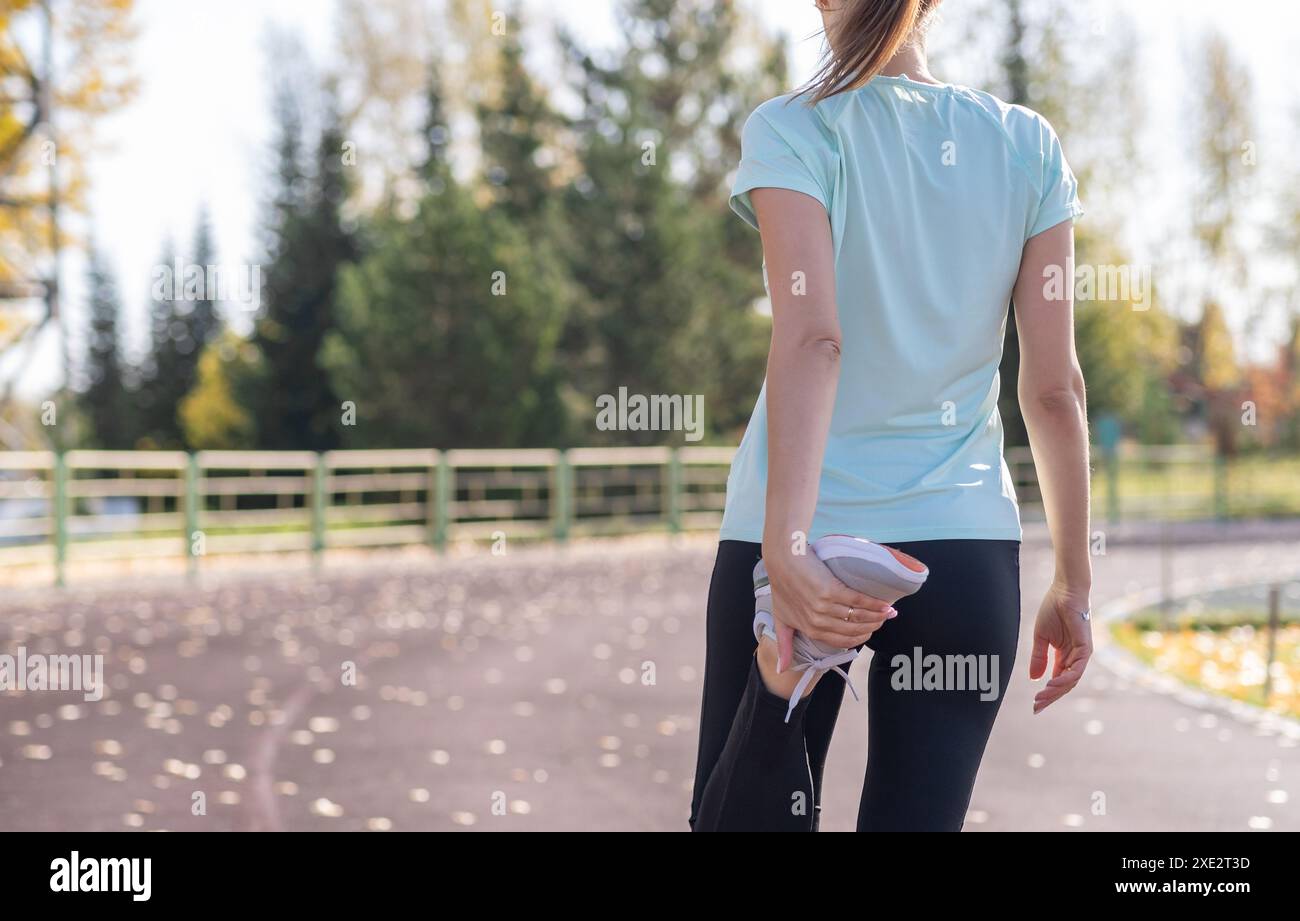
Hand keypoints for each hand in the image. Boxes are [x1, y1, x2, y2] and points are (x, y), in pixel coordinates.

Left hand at [763, 548, 895, 671]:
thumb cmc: (781, 586)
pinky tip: (885, 604)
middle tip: (884, 620)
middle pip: (853, 630)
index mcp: (809, 630)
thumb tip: (781, 671)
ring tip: (888, 612)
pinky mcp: (830, 590)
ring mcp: (824, 607)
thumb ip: (785, 645)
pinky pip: (858, 601)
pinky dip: (874, 603)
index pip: (841, 642)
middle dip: (872, 627)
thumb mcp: (780, 619)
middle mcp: (818, 622)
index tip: (871, 632)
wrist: (781, 558)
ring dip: (877, 616)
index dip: (860, 638)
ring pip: (858, 616)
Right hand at [1029, 581, 1092, 713]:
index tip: (1034, 705)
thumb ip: (1038, 658)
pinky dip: (1065, 679)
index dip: (1046, 694)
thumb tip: (1033, 678)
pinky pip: (1077, 670)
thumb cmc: (1053, 610)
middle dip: (1050, 697)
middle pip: (1064, 684)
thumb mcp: (1040, 638)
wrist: (1064, 592)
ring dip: (1056, 691)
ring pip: (1071, 681)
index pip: (1057, 680)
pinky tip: (1052, 684)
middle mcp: (1074, 658)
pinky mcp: (1086, 649)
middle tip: (1036, 707)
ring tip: (1041, 697)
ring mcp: (1081, 654)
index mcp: (1064, 655)